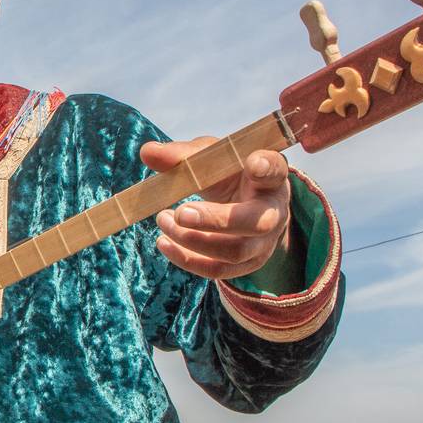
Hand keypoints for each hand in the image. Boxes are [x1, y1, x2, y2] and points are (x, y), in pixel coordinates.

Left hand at [141, 139, 291, 280]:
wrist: (246, 202)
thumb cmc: (229, 174)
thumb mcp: (210, 158)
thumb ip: (182, 154)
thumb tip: (147, 152)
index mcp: (270, 176)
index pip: (275, 170)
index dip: (265, 167)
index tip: (252, 163)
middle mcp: (274, 211)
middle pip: (255, 222)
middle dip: (215, 220)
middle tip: (181, 212)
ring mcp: (264, 242)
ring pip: (234, 251)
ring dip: (192, 240)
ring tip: (164, 219)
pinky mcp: (248, 263)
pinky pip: (219, 270)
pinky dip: (187, 259)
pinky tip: (164, 242)